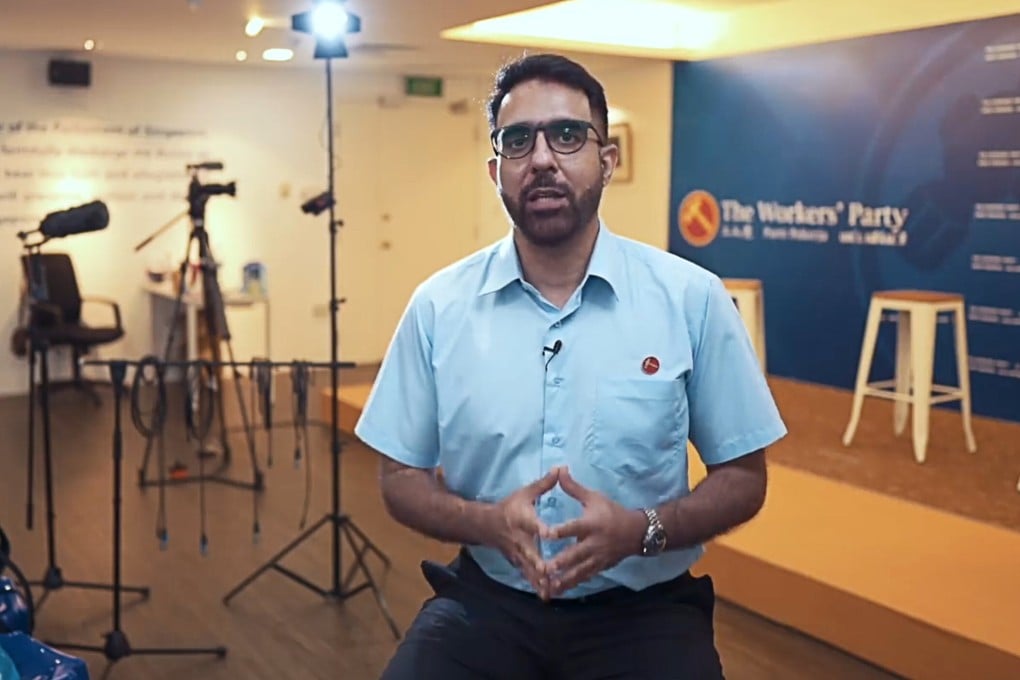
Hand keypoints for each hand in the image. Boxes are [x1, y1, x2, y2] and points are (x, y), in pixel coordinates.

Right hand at [490, 469, 558, 598]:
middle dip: (540, 563)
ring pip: (529, 569)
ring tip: (551, 591)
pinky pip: (528, 576)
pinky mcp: (518, 563)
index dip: (541, 528)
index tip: (551, 534)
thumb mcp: (525, 493)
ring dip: (539, 580)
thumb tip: (561, 468)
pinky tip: (546, 596)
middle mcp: (520, 540)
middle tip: (551, 572)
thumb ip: (544, 484)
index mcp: (523, 520)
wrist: (487, 525)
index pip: (532, 524)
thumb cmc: (510, 507)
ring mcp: (518, 554)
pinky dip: (536, 586)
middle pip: (530, 553)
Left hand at [544, 468, 644, 597]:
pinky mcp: (600, 567)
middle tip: (544, 569)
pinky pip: (585, 577)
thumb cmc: (612, 512)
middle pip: (576, 554)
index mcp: (591, 524)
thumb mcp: (594, 497)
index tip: (545, 534)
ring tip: (549, 587)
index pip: (573, 528)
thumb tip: (559, 470)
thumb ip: (574, 488)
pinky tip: (560, 590)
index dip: (560, 531)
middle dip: (561, 563)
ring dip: (564, 579)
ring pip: (579, 571)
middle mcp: (594, 543)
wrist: (637, 532)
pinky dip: (573, 584)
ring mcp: (597, 558)